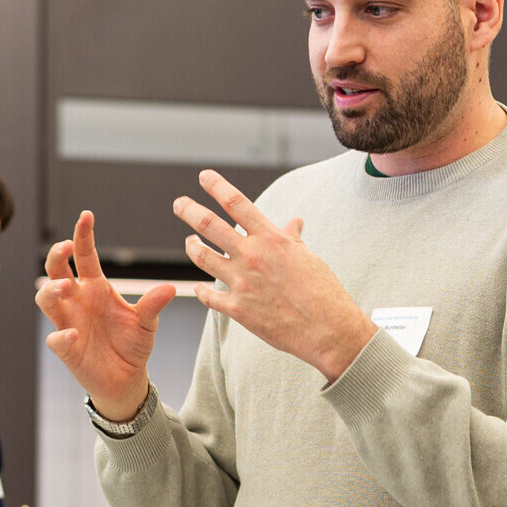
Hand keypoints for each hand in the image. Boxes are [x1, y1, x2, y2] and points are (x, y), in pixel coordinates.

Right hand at [36, 211, 175, 422]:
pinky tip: (73, 334)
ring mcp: (68, 322)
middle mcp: (77, 301)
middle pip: (56, 271)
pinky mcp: (66, 348)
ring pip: (46, 300)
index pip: (85, 256)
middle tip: (65, 247)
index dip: (83, 235)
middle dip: (56, 256)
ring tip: (64, 286)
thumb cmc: (132, 343)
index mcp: (95, 287)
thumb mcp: (147, 323)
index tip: (86, 215)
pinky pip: (56, 338)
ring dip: (51, 291)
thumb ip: (153, 305)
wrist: (127, 378)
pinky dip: (61, 335)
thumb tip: (169, 288)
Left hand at [175, 170, 375, 382]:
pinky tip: (199, 288)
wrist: (327, 330)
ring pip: (203, 256)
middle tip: (179, 203)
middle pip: (209, 224)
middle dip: (189, 210)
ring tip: (190, 241)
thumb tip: (293, 222)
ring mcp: (241, 282)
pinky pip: (208, 296)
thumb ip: (291, 239)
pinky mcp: (237, 309)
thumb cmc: (322, 292)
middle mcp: (252, 256)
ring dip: (192, 246)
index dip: (216, 186)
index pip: (236, 203)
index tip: (204, 176)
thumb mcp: (308, 257)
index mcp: (270, 239)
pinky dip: (201, 290)